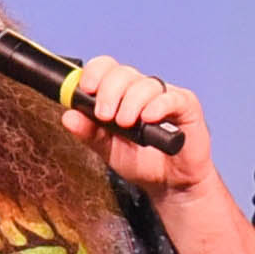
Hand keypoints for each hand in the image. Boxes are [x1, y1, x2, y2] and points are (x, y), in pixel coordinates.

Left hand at [56, 57, 208, 196]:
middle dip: (109, 92)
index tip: (86, 90)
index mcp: (121, 94)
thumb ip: (89, 133)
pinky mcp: (186, 107)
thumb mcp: (108, 149)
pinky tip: (148, 118)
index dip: (94, 73)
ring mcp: (165, 96)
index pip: (106, 68)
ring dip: (132, 102)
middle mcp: (142, 90)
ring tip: (126, 124)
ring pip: (146, 84)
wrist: (170, 185)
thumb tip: (68, 116)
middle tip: (105, 115)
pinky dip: (158, 106)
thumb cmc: (142, 162)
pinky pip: (172, 98)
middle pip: (123, 73)